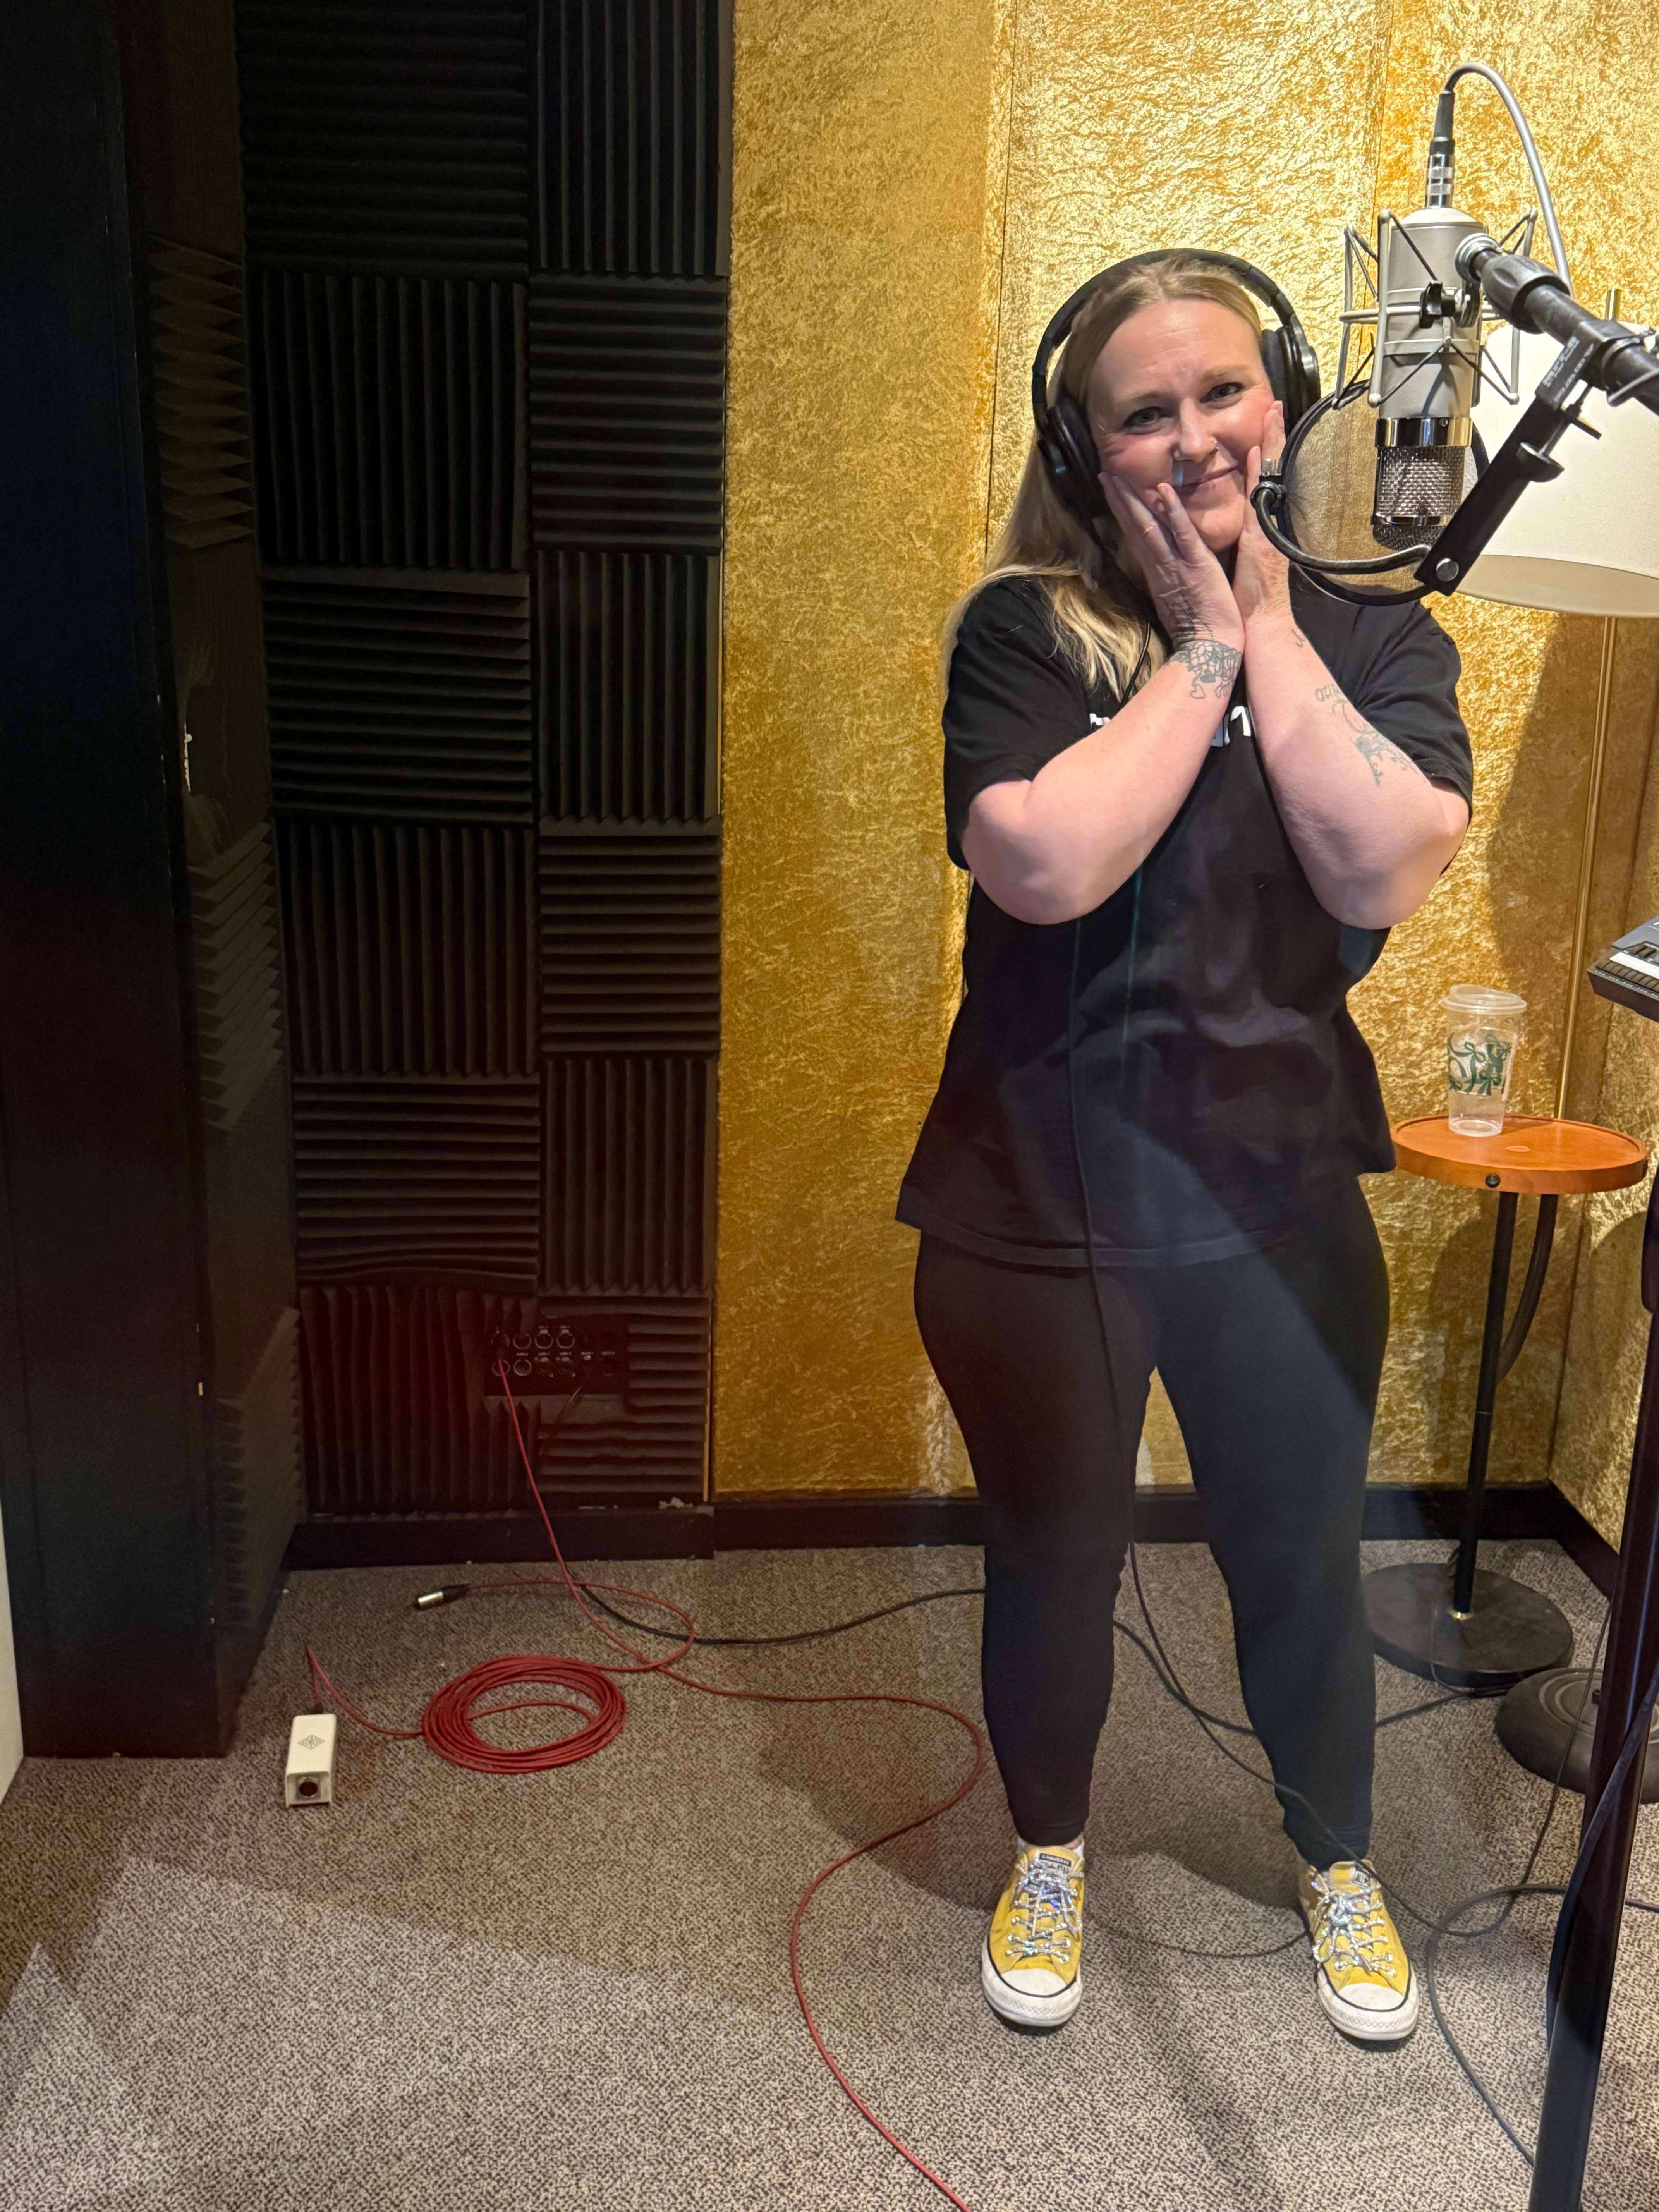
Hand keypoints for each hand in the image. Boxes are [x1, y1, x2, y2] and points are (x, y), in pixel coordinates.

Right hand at [1098, 467, 1243, 655]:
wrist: (1209, 649)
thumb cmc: (1199, 628)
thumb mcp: (1176, 600)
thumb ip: (1168, 578)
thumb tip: (1164, 564)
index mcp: (1157, 572)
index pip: (1136, 536)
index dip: (1123, 512)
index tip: (1111, 490)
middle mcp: (1160, 566)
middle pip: (1135, 527)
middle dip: (1118, 499)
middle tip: (1104, 473)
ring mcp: (1176, 565)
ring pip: (1149, 526)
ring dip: (1132, 499)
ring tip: (1117, 476)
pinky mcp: (1197, 565)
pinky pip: (1182, 535)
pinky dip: (1172, 511)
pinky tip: (1161, 489)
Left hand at [1232, 402, 1292, 628]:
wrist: (1261, 627)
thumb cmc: (1249, 601)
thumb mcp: (1248, 563)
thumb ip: (1248, 541)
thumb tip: (1247, 525)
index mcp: (1260, 529)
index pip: (1263, 482)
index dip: (1268, 453)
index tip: (1270, 423)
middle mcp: (1264, 524)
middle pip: (1268, 472)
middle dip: (1274, 437)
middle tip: (1276, 404)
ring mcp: (1262, 530)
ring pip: (1263, 479)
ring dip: (1267, 445)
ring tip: (1271, 413)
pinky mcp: (1255, 542)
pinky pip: (1255, 503)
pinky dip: (1255, 477)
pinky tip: (1253, 452)